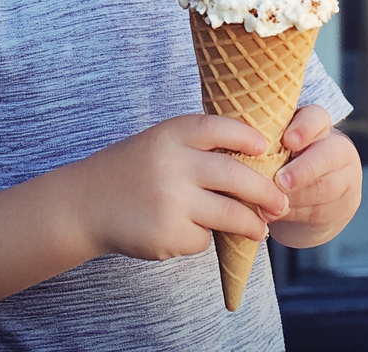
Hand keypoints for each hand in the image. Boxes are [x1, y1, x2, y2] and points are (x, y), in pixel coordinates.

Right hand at [73, 114, 289, 262]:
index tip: (265, 147)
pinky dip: (205, 237)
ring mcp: (171, 201)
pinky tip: (191, 231)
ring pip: (231, 214)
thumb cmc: (134, 169)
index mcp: (172, 134)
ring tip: (260, 227)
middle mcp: (173, 164)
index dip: (247, 136)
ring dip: (252, 223)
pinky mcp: (167, 235)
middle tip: (280, 202)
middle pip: (236, 176)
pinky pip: (204, 238)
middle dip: (266, 192)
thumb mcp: (162, 143)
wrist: (87, 203)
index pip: (220, 129)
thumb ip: (199, 148)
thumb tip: (256, 163)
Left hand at [265, 105, 361, 247]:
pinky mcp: (346, 204)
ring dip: (296, 198)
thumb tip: (235, 144)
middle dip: (303, 170)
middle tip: (280, 181)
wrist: (309, 197)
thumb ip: (264, 142)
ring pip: (326, 187)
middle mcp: (336, 146)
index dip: (304, 128)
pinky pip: (322, 210)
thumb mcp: (275, 146)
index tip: (287, 140)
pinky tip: (277, 215)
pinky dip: (297, 214)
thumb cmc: (280, 161)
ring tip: (270, 205)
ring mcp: (346, 176)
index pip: (317, 117)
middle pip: (327, 155)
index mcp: (317, 124)